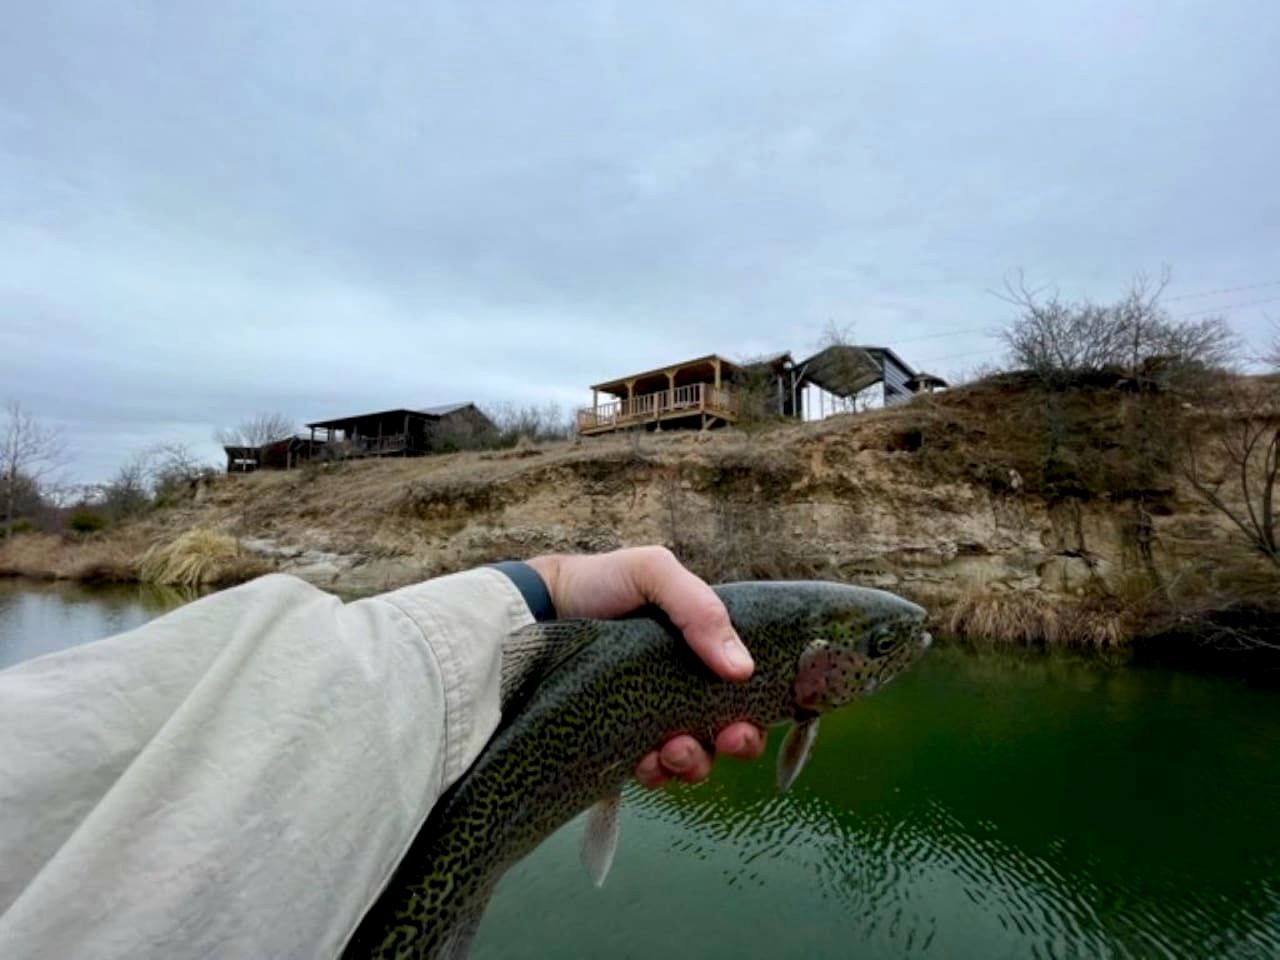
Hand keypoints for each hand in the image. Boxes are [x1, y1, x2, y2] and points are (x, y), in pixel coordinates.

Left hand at [525, 547, 766, 787]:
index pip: (745, 690)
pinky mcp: (620, 741)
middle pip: (729, 733)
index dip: (756, 712)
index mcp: (701, 650)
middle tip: (725, 739)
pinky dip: (656, 773)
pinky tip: (644, 761)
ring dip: (693, 763)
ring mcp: (652, 717)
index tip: (747, 721)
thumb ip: (700, 608)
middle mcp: (683, 687)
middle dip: (734, 744)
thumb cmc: (598, 584)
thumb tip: (743, 669)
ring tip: (671, 749)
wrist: (534, 612)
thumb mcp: (652, 573)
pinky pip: (652, 772)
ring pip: (693, 760)